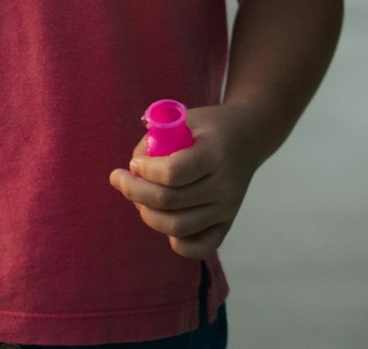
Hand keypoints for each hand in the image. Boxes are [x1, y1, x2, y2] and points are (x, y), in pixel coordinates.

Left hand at [108, 105, 260, 261]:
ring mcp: (226, 209)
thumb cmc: (207, 127)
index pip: (173, 173)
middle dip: (135, 191)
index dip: (146, 171)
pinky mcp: (227, 225)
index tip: (133, 163)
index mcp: (214, 154)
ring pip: (177, 227)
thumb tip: (132, 173)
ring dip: (147, 214)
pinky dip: (175, 241)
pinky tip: (163, 218)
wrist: (247, 138)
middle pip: (169, 202)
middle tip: (119, 179)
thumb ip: (156, 142)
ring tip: (138, 197)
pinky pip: (198, 247)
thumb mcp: (183, 119)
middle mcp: (223, 186)